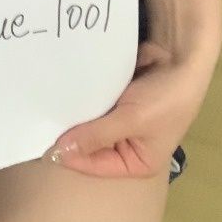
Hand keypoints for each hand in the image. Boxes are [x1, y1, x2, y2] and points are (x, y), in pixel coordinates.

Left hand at [41, 35, 220, 176]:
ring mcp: (121, 121)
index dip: (72, 156)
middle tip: (42, 124)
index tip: (45, 144)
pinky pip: (93, 104)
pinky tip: (62, 95)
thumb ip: (95, 136)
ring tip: (48, 110)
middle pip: (91, 146)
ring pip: (89, 124)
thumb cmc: (165, 97)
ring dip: (74, 116)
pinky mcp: (116, 99)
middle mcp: (128, 145)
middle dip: (71, 136)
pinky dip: (82, 100)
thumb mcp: (130, 121)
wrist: (179, 56)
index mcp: (138, 162)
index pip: (97, 165)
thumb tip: (60, 151)